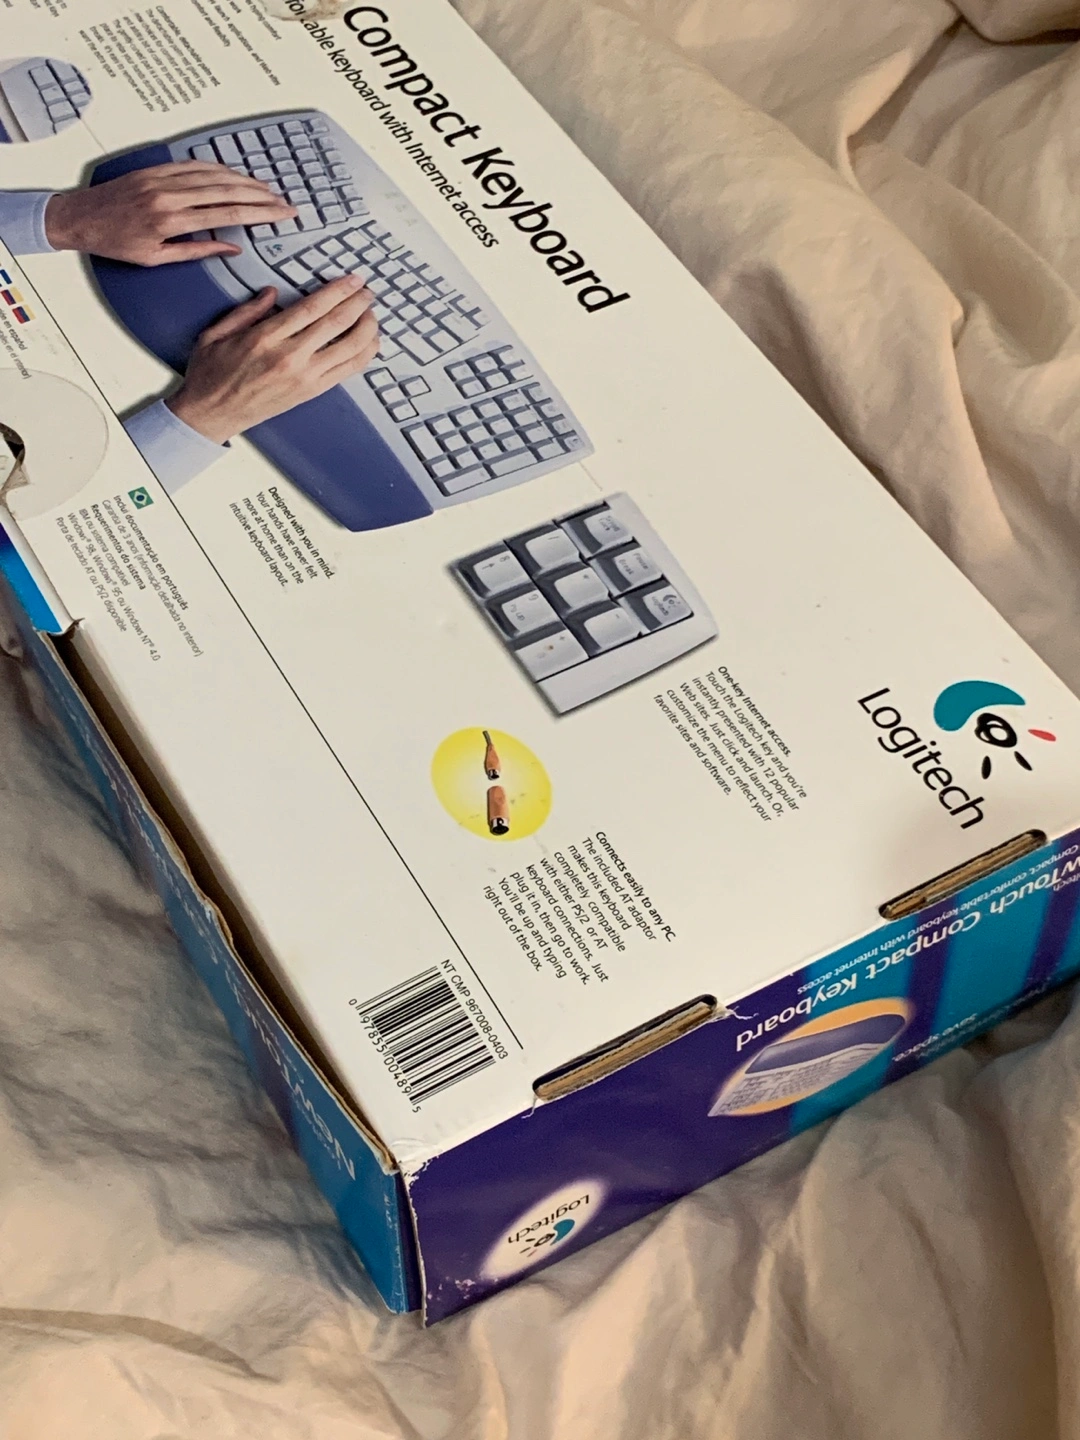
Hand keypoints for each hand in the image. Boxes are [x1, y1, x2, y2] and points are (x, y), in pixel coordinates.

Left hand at [44, 161, 296, 266]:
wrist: (82, 218)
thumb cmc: (116, 242)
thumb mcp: (158, 258)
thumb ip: (197, 251)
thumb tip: (230, 247)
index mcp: (172, 221)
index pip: (228, 213)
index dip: (260, 213)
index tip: (281, 213)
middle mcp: (170, 195)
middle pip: (227, 190)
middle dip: (261, 195)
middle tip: (284, 201)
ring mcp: (163, 178)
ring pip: (214, 174)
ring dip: (245, 179)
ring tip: (267, 188)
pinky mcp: (156, 169)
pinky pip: (195, 165)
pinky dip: (219, 168)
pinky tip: (234, 173)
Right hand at [167, 277, 380, 443]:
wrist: (211, 414)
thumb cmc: (212, 374)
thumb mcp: (217, 332)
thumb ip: (247, 310)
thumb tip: (272, 293)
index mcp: (266, 337)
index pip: (313, 307)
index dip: (338, 291)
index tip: (353, 280)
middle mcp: (290, 357)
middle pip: (337, 324)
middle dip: (358, 304)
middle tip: (368, 292)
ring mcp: (304, 377)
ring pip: (349, 349)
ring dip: (367, 329)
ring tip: (372, 315)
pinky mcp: (311, 392)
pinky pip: (347, 371)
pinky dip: (364, 355)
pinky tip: (369, 342)